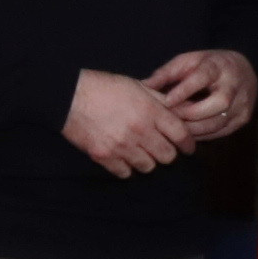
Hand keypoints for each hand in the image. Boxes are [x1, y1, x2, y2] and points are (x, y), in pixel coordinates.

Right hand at [62, 66, 194, 176]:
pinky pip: (125, 173)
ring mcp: (121, 146)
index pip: (181, 134)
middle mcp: (139, 130)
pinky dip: (126, 167)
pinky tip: (123, 156)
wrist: (69, 95)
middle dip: (167, 152)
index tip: (188, 147)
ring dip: (147, 160)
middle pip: (168, 156)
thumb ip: (159, 99)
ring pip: (148, 167)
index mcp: (150, 111)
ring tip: (140, 151)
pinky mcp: (104, 156)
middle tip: (161, 147)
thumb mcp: (136, 86)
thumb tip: (180, 108)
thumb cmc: (103, 87)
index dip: (188, 144)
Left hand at [150, 49, 257, 145]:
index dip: (184, 91)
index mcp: (219, 66)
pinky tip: (188, 135)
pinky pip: (221, 132)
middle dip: (191, 114)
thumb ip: (167, 73)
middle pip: (217, 103)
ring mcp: (242, 103)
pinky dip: (203, 135)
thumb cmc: (208, 65)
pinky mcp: (243, 118)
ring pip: (219, 122)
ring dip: (195, 129)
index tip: (166, 102)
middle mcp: (235, 85)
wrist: (243, 70)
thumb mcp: (188, 61)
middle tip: (170, 120)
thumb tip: (143, 86)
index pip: (203, 77)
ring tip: (175, 131)